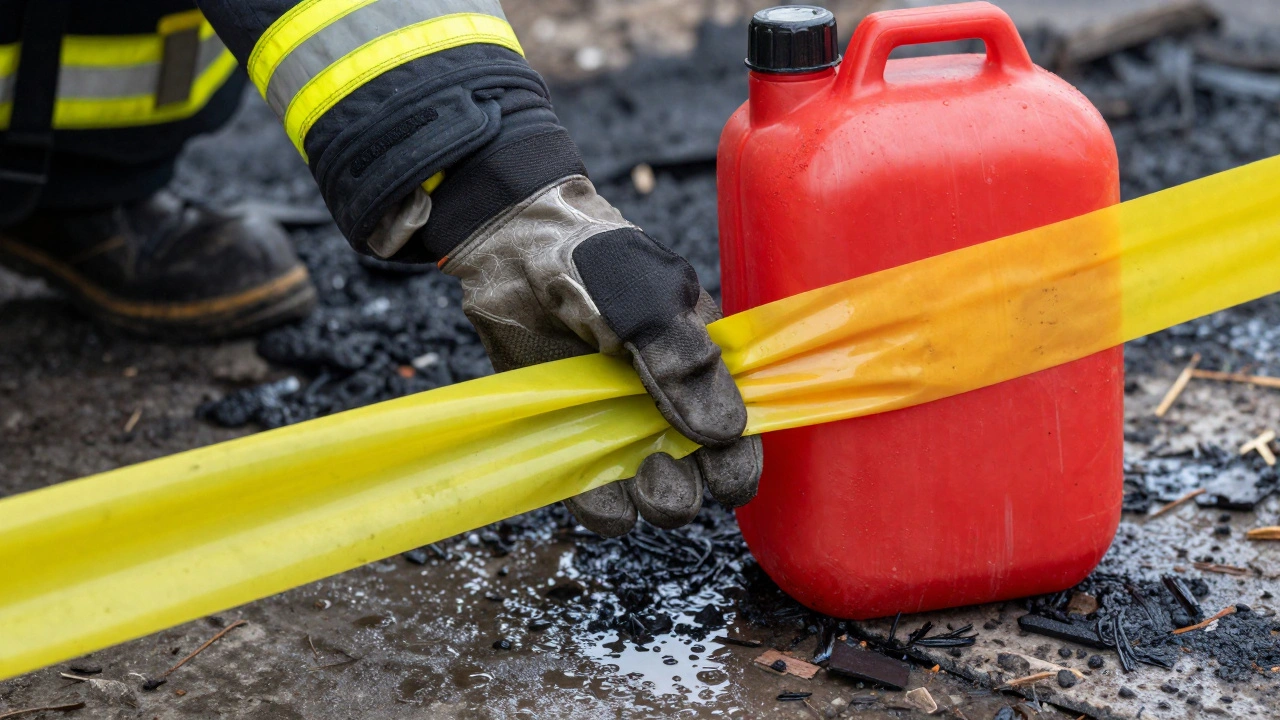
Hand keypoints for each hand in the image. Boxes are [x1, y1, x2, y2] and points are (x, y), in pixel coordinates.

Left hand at [441, 176, 761, 535]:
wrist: (515, 249)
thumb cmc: (594, 264)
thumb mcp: (649, 302)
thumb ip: (683, 362)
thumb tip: (724, 432)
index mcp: (702, 368)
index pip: (739, 430)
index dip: (738, 461)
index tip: (724, 477)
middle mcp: (667, 405)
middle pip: (700, 472)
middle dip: (692, 487)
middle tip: (663, 470)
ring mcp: (619, 425)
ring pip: (654, 492)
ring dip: (655, 501)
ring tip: (639, 479)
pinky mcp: (571, 439)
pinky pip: (597, 495)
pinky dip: (602, 506)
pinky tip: (595, 489)